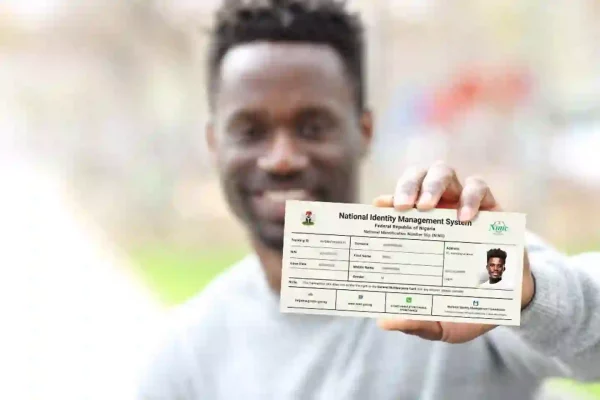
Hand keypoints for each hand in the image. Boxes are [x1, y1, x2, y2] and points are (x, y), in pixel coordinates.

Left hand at [372, 162, 533, 343]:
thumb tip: (384, 322)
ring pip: (444, 173)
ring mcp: (462, 204)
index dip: (386, 201)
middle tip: (403, 207)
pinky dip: (471, 197)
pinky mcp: (490, 207)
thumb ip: (416, 321)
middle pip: (417, 178)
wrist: (512, 303)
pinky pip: (479, 187)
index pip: (396, 206)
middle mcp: (436, 211)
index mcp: (417, 231)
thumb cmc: (468, 306)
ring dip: (433, 184)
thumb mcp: (442, 321)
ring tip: (427, 207)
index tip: (377, 207)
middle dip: (407, 185)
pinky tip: (466, 218)